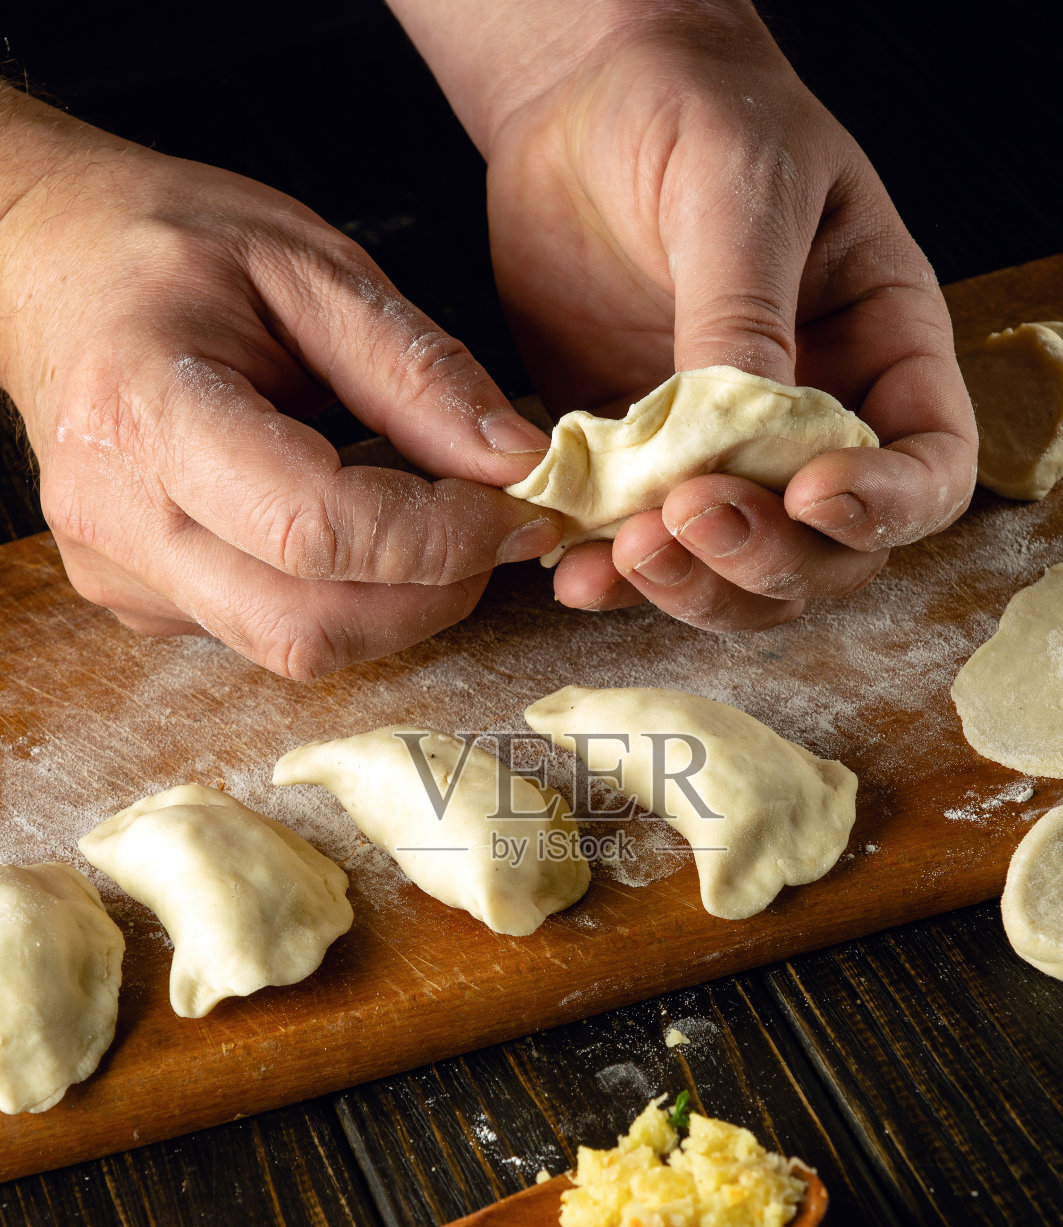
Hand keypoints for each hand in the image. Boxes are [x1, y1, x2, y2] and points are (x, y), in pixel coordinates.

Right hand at [0, 92, 559, 675]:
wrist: (46, 266)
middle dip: (433, 593)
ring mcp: (121, 574)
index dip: (439, 538)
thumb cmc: (168, 249)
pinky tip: (358, 530)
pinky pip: (268, 631)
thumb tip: (519, 463)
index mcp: (145, 410)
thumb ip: (419, 372)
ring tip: (435, 526)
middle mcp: (116, 516)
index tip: (519, 505)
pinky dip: (344, 596)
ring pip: (295, 646)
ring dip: (397, 606)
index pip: (314, 530)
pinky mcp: (141, 603)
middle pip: (307, 625)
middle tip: (494, 529)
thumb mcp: (311, 268)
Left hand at [480, 4, 977, 628]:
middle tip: (691, 518)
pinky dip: (609, 576)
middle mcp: (814, 423)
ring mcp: (722, 458)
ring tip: (625, 553)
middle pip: (829, 551)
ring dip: (690, 587)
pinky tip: (575, 572)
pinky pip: (636, 550)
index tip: (813, 495)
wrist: (584, 101)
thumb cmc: (698, 113)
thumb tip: (743, 440)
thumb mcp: (741, 193)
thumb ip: (744, 318)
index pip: (928, 468)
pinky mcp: (636, 470)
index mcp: (883, 351)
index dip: (887, 506)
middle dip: (767, 558)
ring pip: (738, 576)